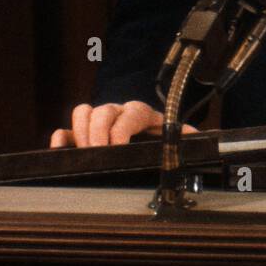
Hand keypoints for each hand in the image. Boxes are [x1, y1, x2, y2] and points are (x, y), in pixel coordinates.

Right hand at [49, 101, 196, 147]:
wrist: (142, 138)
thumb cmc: (155, 139)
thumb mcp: (170, 137)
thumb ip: (185, 137)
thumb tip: (203, 138)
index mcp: (140, 114)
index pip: (130, 113)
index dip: (121, 129)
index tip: (117, 148)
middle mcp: (117, 113)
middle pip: (103, 111)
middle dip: (98, 133)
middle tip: (98, 154)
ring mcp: (98, 122)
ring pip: (83, 112)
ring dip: (81, 132)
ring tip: (85, 154)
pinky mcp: (81, 134)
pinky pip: (66, 129)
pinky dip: (61, 138)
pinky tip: (62, 150)